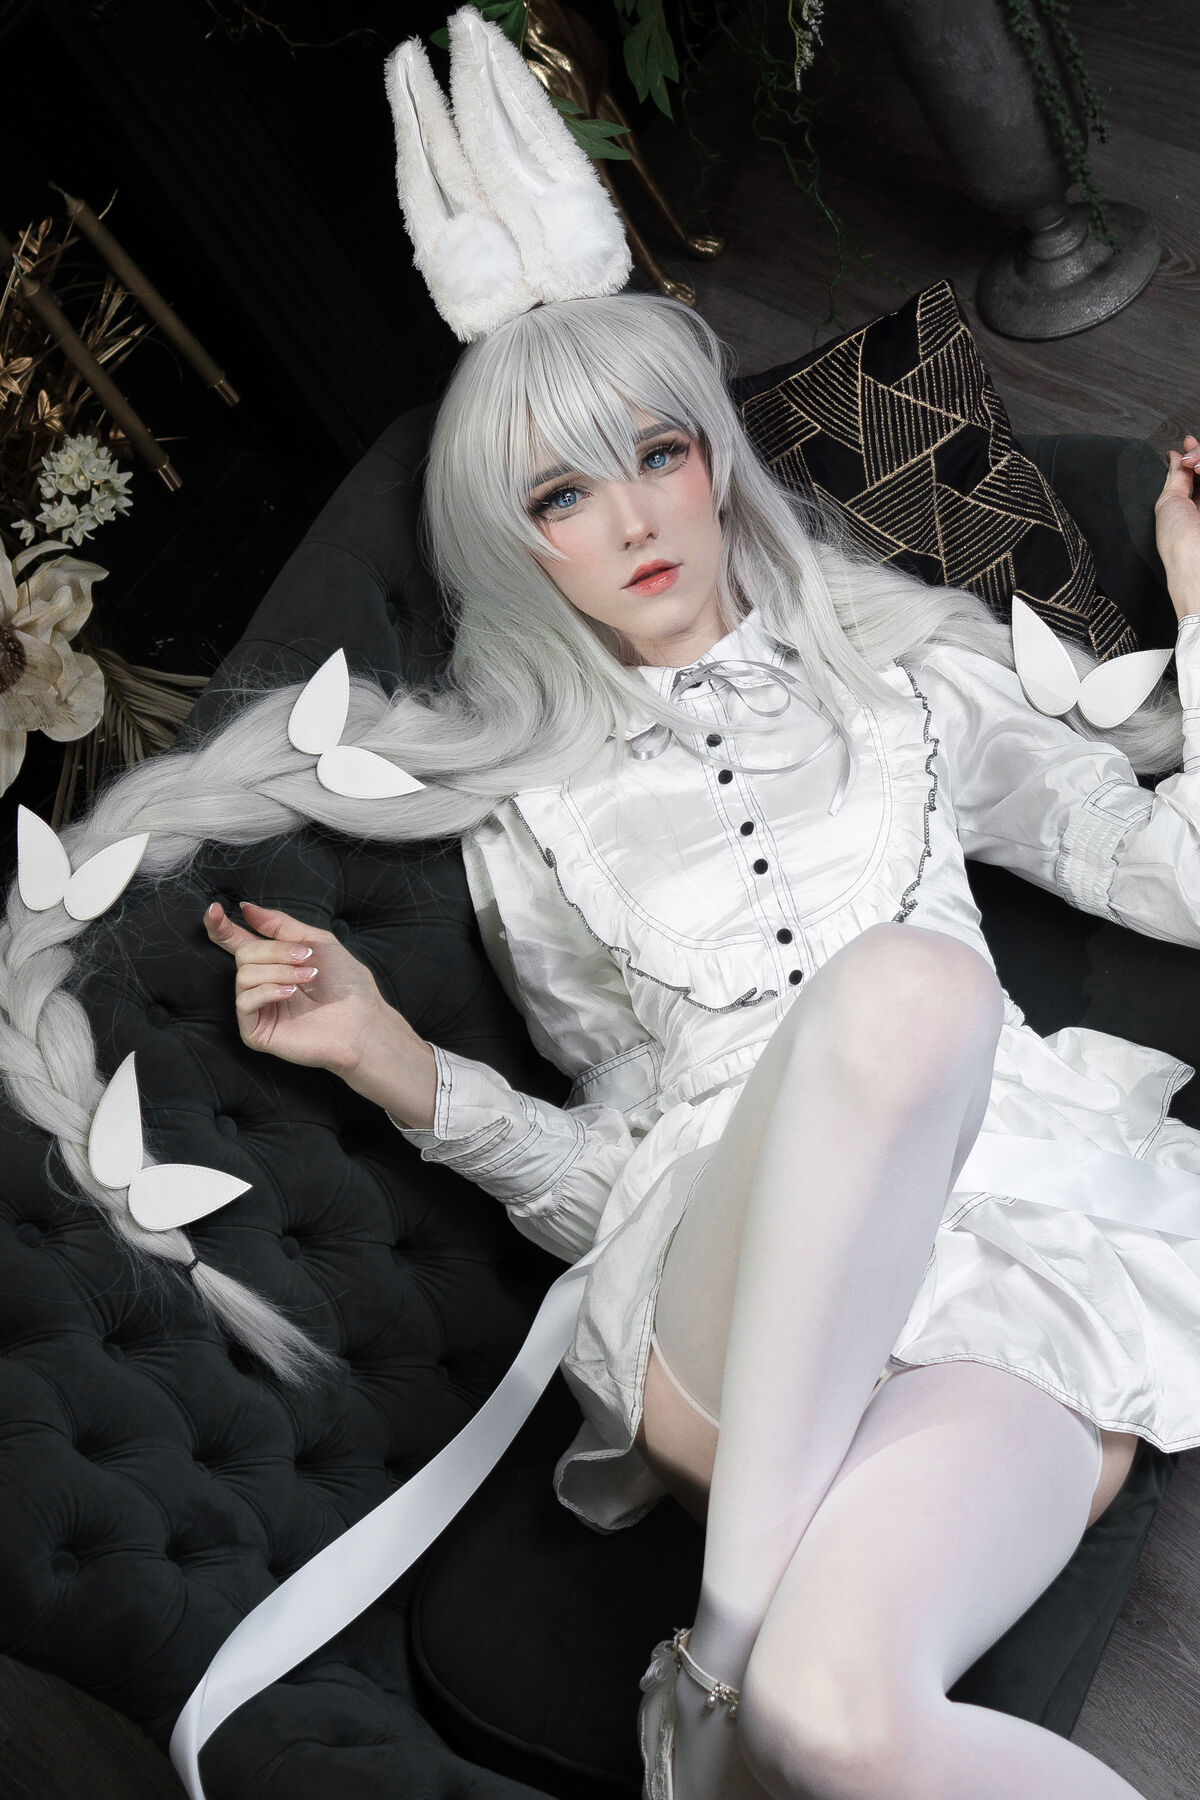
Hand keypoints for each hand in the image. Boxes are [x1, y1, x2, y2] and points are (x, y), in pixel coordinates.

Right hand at [203, 899, 396, 1076]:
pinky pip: (245, 1002)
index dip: (221, 926)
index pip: (236, 941)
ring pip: (244, 975)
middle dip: (275, 951)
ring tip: (308, 978)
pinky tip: (291, 994)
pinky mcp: (255, 1031)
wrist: (361, 1021)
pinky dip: (268, 991)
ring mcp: (257, 1008)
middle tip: (306, 956)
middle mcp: (260, 983)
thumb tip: (246, 908)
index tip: (213, 909)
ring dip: (279, 971)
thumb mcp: (316, 941)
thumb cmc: (345, 984)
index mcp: (272, 961)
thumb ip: (280, 925)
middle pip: (243, 953)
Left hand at [1155, 435, 1199, 618]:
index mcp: (1194, 509)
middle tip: (1191, 460)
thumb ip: (1174, 478)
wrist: (1197, 562)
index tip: (1187, 442)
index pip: (1199, 474)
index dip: (1195, 455)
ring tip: (1197, 466)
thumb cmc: (1178, 540)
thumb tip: (1174, 456)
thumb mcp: (1168, 504)